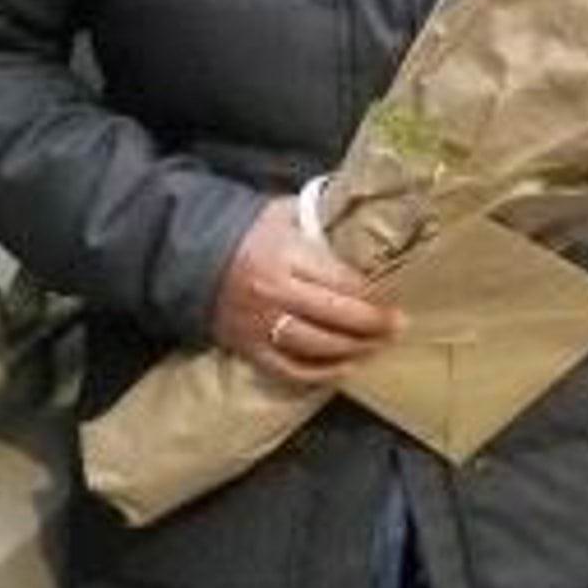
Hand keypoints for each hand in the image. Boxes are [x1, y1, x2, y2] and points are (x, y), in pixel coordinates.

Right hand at [212, 197, 400, 383]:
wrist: (191, 257)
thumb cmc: (248, 233)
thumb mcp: (283, 214)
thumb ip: (320, 220)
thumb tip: (364, 224)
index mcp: (286, 255)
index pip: (342, 281)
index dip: (373, 295)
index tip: (393, 300)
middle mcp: (274, 292)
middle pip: (335, 316)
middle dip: (372, 325)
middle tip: (397, 327)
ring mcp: (260, 324)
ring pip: (316, 346)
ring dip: (353, 350)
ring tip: (376, 347)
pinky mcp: (249, 348)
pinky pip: (290, 370)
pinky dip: (320, 374)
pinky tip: (344, 368)